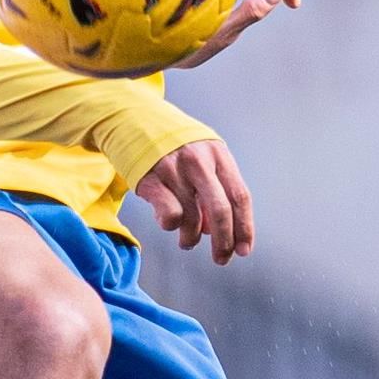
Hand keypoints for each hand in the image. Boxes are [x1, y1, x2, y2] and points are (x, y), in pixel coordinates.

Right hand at [134, 139, 253, 264]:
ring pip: (192, 218)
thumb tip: (219, 230)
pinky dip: (171, 227)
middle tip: (221, 259)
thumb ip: (215, 188)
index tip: (244, 250)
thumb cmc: (175, 145)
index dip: (244, 227)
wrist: (134, 119)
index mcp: (218, 154)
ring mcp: (174, 169)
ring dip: (192, 238)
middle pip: (220, 211)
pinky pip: (169, 216)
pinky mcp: (150, 180)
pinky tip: (169, 224)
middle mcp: (198, 161)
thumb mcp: (202, 156)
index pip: (240, 196)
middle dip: (224, 242)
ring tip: (188, 241)